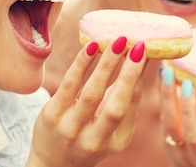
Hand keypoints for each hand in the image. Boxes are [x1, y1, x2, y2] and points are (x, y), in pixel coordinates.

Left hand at [27, 37, 145, 166]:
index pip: (131, 105)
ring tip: (116, 42)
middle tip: (137, 46)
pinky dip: (81, 64)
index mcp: (117, 141)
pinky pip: (69, 86)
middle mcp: (95, 140)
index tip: (144, 52)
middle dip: (128, 74)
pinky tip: (90, 47)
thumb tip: (139, 58)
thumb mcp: (110, 124)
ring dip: (106, 65)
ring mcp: (71, 129)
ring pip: (92, 94)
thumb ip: (125, 95)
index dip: (138, 78)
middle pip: (116, 105)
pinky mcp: (52, 116)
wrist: (51, 161)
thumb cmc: (88, 134)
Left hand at [158, 66, 195, 166]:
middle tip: (187, 81)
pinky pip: (162, 115)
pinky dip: (162, 94)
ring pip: (170, 124)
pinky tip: (162, 74)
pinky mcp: (164, 141)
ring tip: (167, 71)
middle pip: (193, 134)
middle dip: (189, 107)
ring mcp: (179, 150)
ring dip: (168, 96)